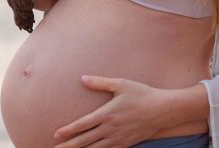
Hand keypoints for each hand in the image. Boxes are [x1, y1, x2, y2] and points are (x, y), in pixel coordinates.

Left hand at [53, 75, 169, 147]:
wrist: (162, 110)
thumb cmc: (141, 94)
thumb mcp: (120, 84)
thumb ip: (100, 83)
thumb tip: (82, 78)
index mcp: (106, 114)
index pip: (82, 125)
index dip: (68, 130)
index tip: (56, 134)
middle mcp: (110, 129)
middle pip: (84, 141)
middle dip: (69, 145)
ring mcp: (118, 138)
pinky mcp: (126, 143)